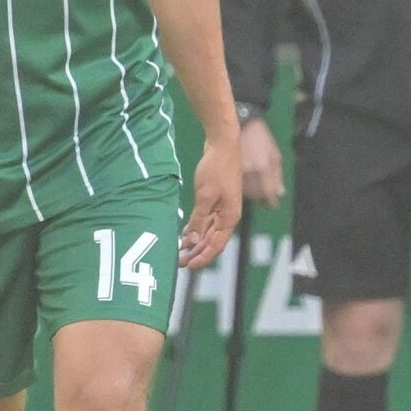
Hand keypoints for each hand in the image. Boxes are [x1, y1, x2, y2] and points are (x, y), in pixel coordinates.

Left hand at [181, 132, 241, 268]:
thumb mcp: (205, 196)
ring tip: (181, 251)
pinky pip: (207, 221)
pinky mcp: (217, 200)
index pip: (216, 245)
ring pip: (210, 232)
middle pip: (213, 241)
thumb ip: (199, 219)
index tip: (189, 266)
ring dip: (196, 242)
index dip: (203, 257)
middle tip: (180, 262)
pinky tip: (186, 234)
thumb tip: (193, 240)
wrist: (223, 145)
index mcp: (230, 217)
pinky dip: (197, 228)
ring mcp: (224, 208)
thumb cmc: (216, 169)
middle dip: (197, 252)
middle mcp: (228, 216)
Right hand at [239, 116, 284, 208]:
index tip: (273, 205)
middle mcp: (249, 172)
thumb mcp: (274, 154)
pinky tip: (245, 183)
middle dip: (262, 199)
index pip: (268, 193)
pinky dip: (242, 188)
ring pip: (245, 192)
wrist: (241, 124)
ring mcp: (237, 171)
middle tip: (265, 198)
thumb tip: (280, 194)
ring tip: (255, 189)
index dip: (271, 202)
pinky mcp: (228, 170)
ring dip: (252, 194)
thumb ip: (277, 176)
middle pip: (256, 196)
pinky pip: (236, 185)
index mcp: (263, 167)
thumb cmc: (261, 139)